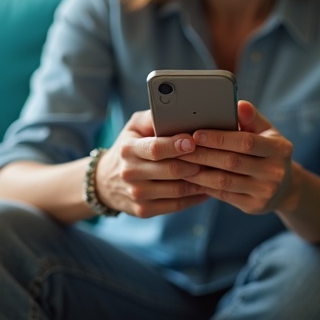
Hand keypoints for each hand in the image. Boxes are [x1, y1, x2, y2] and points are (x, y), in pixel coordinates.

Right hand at [93, 110, 209, 217]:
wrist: (105, 182)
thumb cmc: (128, 148)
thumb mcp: (134, 128)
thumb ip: (153, 118)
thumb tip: (176, 108)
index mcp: (128, 149)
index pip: (155, 148)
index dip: (176, 145)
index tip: (193, 141)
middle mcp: (130, 173)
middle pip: (170, 170)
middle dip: (195, 163)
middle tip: (213, 157)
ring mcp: (137, 194)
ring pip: (177, 190)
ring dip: (199, 181)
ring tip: (214, 171)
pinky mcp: (144, 210)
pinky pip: (176, 205)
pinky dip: (195, 197)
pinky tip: (206, 188)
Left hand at [179, 101, 298, 214]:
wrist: (284, 188)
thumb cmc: (268, 151)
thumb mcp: (267, 133)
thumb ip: (252, 118)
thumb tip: (239, 104)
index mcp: (280, 149)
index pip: (246, 142)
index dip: (220, 138)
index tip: (196, 134)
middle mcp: (275, 172)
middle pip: (232, 162)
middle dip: (203, 154)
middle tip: (180, 148)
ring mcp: (264, 192)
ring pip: (224, 181)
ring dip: (198, 171)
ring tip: (180, 162)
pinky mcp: (253, 206)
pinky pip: (223, 195)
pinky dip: (204, 185)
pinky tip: (190, 177)